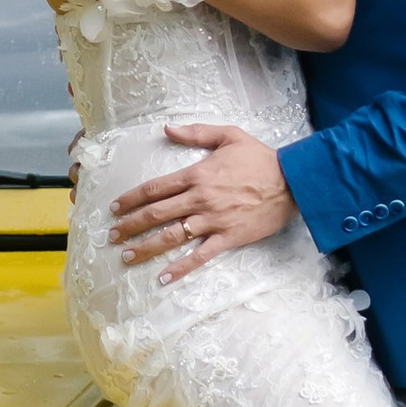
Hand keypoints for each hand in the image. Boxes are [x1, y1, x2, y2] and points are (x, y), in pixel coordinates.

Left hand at [107, 122, 295, 275]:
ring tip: (127, 256)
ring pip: (172, 236)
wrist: (293, 181)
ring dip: (147, 247)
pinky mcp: (228, 238)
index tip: (115, 207)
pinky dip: (181, 268)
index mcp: (196, 175)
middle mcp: (200, 199)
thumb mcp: (228, 135)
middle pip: (156, 214)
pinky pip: (200, 256)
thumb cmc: (260, 158)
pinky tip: (164, 277)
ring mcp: (213, 221)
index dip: (131, 199)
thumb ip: (195, 133)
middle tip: (112, 234)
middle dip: (130, 225)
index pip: (155, 189)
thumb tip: (167, 128)